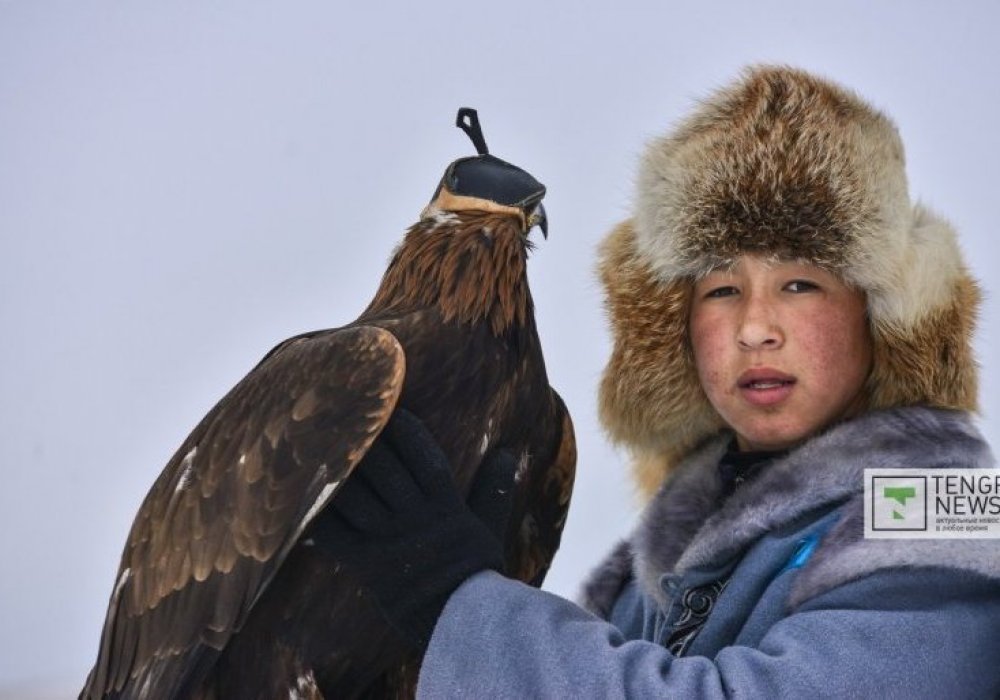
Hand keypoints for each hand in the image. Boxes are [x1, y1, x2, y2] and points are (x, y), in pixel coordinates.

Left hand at [312, 409, 516, 649]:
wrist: (459, 623)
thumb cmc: (476, 574)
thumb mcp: (490, 527)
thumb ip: (495, 489)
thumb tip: (510, 453)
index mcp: (445, 507)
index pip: (425, 458)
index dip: (408, 432)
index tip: (392, 410)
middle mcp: (414, 518)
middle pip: (384, 470)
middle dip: (364, 443)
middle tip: (342, 418)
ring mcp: (388, 540)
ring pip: (356, 497)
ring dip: (334, 474)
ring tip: (314, 450)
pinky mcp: (366, 565)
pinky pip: (336, 538)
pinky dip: (317, 521)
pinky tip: (299, 504)